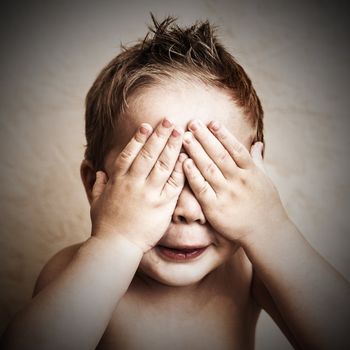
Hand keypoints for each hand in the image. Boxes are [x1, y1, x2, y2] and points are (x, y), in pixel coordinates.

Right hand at [90, 118, 185, 252]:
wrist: (115, 247)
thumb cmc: (104, 226)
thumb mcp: (96, 202)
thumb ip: (98, 185)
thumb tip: (99, 172)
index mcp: (118, 181)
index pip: (129, 154)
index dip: (138, 138)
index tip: (146, 125)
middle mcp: (134, 183)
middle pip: (148, 154)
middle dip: (159, 135)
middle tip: (168, 120)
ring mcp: (149, 194)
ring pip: (162, 165)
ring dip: (172, 147)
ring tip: (180, 132)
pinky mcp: (162, 206)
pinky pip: (173, 184)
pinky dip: (180, 170)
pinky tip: (186, 158)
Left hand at [182, 119, 288, 243]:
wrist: (266, 232)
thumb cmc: (266, 204)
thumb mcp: (265, 180)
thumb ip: (258, 160)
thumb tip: (258, 143)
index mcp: (251, 172)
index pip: (236, 149)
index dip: (223, 135)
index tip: (212, 122)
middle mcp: (239, 180)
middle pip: (219, 155)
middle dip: (205, 138)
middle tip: (192, 123)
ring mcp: (226, 194)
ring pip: (209, 168)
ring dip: (196, 151)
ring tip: (185, 137)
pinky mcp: (215, 208)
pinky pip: (202, 188)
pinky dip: (193, 175)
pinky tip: (185, 162)